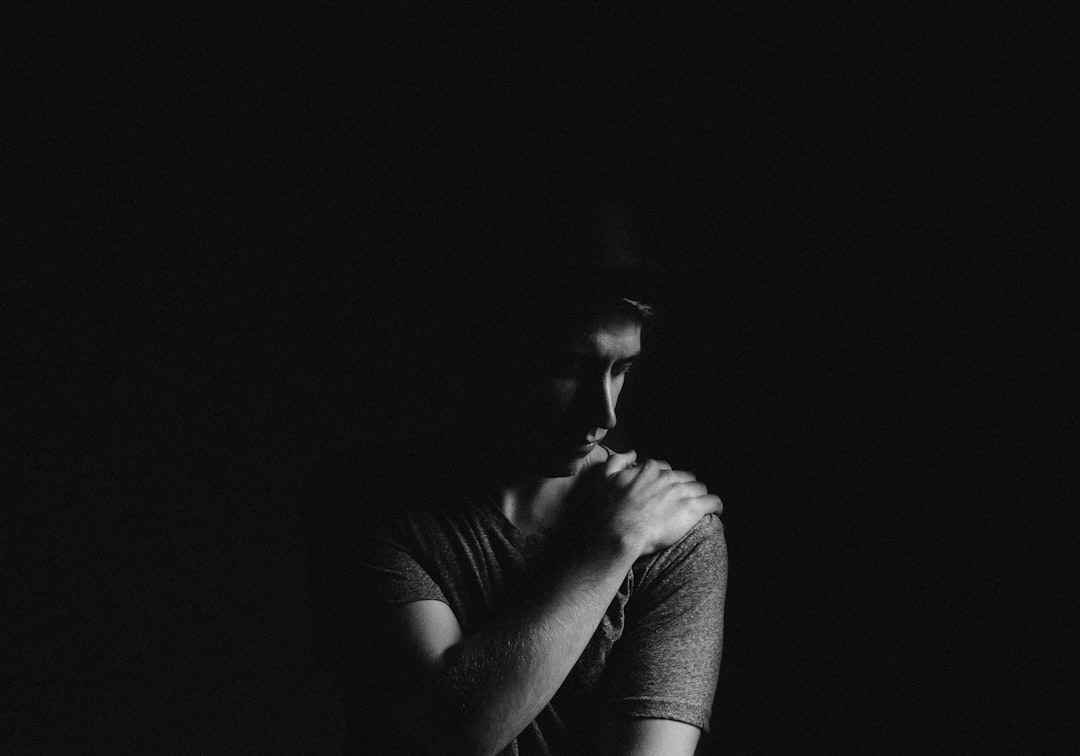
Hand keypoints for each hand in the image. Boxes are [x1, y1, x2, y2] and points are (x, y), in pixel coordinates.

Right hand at [591, 450, 722, 556]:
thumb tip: (633, 453)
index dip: (664, 481)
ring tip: (695, 508)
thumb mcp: (604, 478)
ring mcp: (682, 492)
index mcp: (650, 469)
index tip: (662, 493)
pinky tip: (714, 511)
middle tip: (677, 503)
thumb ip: (618, 460)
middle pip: (684, 478)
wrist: (618, 534)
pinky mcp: (693, 509)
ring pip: (700, 488)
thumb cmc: (609, 510)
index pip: (665, 469)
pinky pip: (714, 501)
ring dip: (698, 496)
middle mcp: (668, 477)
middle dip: (682, 488)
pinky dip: (715, 505)